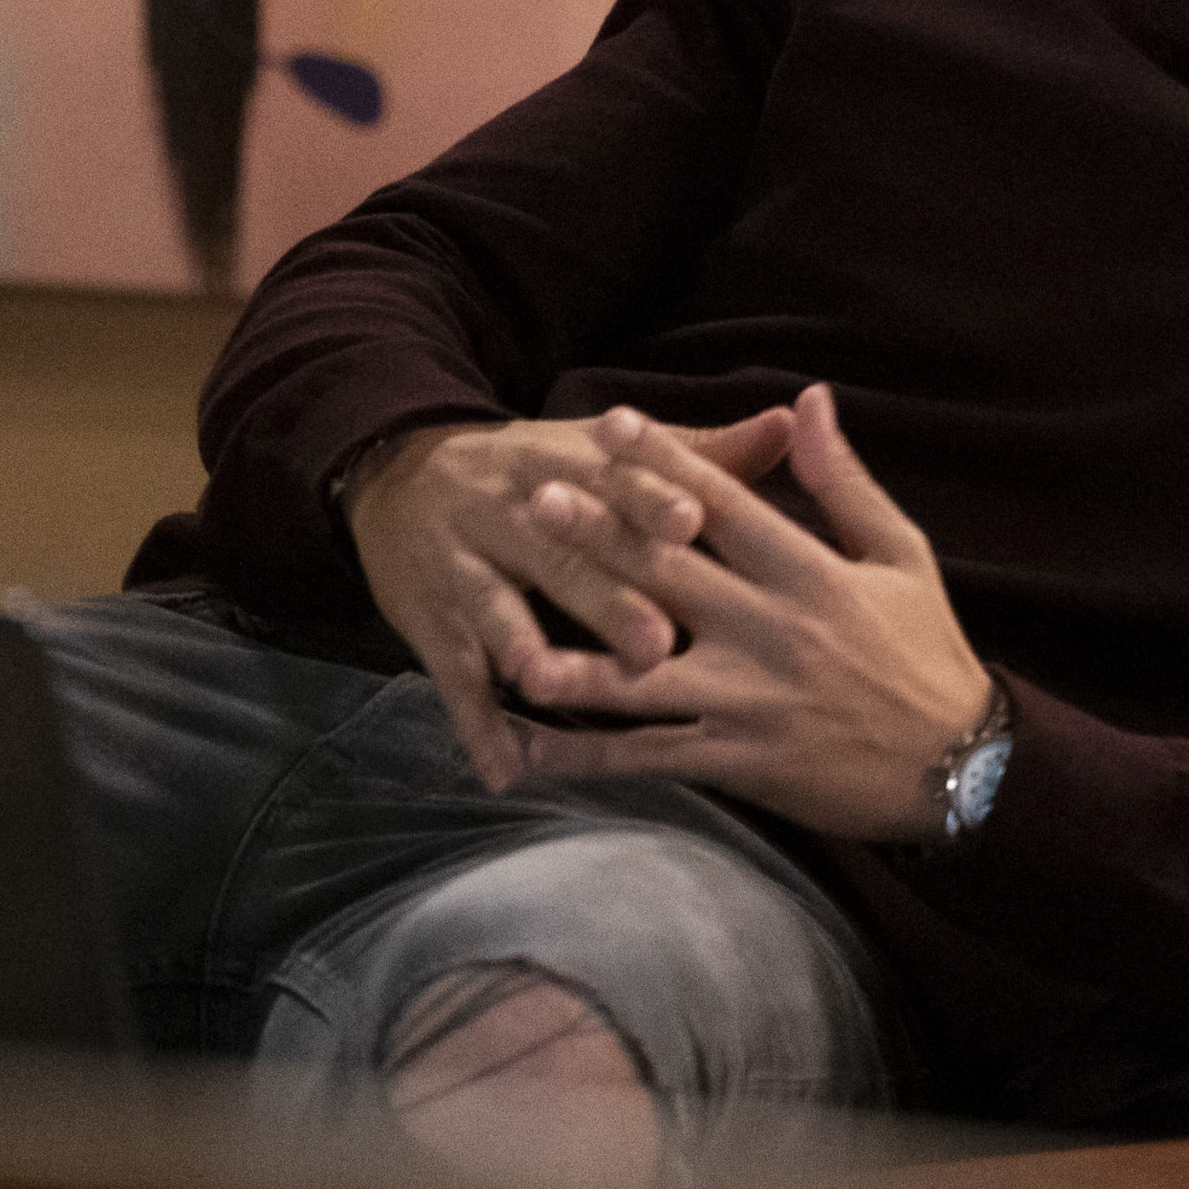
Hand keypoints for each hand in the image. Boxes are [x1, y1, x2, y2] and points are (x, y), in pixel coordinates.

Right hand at [345, 407, 795, 788]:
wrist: (399, 474)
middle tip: (657, 640)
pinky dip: (479, 727)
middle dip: (603, 597)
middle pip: (561, 554)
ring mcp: (466, 569)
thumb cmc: (543, 472)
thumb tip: (788, 417)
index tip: (691, 518)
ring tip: (552, 686)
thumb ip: (700, 449)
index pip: (611, 481)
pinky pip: (454, 679)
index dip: (648, 498)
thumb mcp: (607, 450)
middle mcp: (510, 512)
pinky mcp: (433, 624)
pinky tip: (506, 771)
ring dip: (525, 649)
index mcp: (564, 464)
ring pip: (500, 612)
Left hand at [511, 385, 993, 839]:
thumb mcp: (901, 554)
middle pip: (669, 576)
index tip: (609, 424)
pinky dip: (586, 757)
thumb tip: (809, 399)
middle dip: (598, 537)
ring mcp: (748, 701)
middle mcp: (770, 631)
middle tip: (533, 501)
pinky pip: (648, 756)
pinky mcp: (736, 759)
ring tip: (510, 646)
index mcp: (809, 574)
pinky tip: (528, 749)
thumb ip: (843, 480)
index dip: (663, 461)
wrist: (958, 766)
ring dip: (575, 661)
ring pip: (644, 679)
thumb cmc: (927, 652)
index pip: (724, 504)